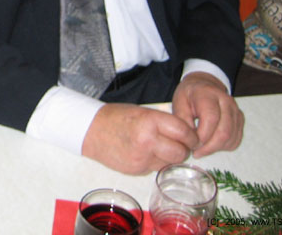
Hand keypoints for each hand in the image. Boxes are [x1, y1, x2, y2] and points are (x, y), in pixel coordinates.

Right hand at [81, 103, 198, 174]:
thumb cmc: (116, 117)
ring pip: (170, 163)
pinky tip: (146, 153)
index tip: (191, 136)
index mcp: (150, 121)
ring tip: (160, 148)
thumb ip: (163, 123)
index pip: (183, 131)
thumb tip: (185, 134)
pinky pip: (156, 168)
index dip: (191, 135)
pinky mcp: (137, 169)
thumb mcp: (141, 112)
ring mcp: (142, 157)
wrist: (90, 130)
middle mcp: (148, 140)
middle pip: (180, 152)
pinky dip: (156, 162)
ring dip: (170, 157)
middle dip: (183, 149)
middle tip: (179, 144)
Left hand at [172, 72, 243, 157]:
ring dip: (216, 148)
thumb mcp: (179, 102)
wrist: (203, 85)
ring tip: (202, 148)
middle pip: (224, 131)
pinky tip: (211, 144)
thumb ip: (182, 120)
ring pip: (231, 138)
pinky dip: (224, 147)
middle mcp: (226, 102)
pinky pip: (236, 139)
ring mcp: (235, 111)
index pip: (211, 119)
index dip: (202, 136)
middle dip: (209, 147)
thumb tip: (190, 140)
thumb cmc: (189, 95)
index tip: (191, 144)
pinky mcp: (239, 120)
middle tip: (196, 152)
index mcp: (208, 95)